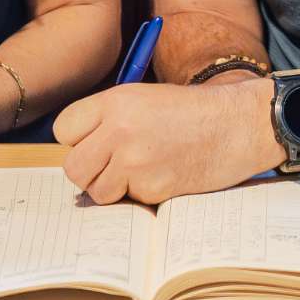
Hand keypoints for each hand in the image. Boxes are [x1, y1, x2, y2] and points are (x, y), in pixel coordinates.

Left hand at [53, 79, 282, 204]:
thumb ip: (107, 119)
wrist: (236, 125)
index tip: (96, 143)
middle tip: (113, 167)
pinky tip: (164, 175)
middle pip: (73, 167)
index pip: (63, 130)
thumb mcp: (143, 99)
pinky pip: (128, 201)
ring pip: (97, 191)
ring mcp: (135, 161)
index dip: (79, 141)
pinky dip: (142, 195)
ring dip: (114, 188)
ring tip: (142, 171)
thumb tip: (77, 152)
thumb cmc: (191, 113)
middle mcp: (119, 130)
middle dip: (90, 172)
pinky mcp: (152, 187)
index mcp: (114, 101)